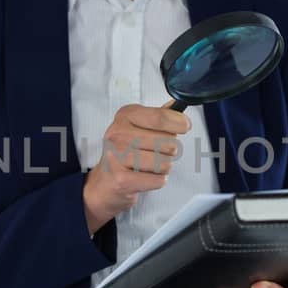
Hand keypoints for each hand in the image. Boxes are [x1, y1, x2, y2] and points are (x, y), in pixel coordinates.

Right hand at [82, 102, 189, 232]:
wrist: (103, 182)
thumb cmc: (124, 152)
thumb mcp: (138, 127)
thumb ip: (158, 116)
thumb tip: (175, 106)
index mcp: (125, 116)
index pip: (160, 117)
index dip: (179, 123)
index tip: (184, 126)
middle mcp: (118, 134)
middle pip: (167, 142)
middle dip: (169, 151)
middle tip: (155, 152)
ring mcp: (117, 156)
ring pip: (164, 163)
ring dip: (163, 167)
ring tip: (149, 166)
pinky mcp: (121, 179)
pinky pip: (158, 180)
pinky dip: (157, 180)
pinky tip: (145, 177)